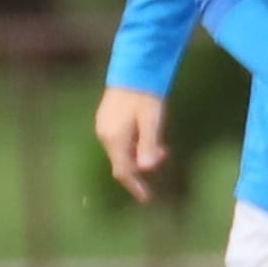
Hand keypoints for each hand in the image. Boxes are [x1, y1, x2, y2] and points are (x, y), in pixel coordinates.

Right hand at [92, 86, 170, 203]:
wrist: (133, 68)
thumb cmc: (145, 95)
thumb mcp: (152, 121)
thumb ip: (149, 146)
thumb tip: (147, 168)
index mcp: (115, 139)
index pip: (123, 171)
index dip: (135, 187)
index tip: (146, 198)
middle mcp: (104, 135)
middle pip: (121, 162)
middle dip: (141, 166)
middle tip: (164, 155)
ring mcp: (103, 126)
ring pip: (120, 150)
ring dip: (138, 153)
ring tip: (160, 144)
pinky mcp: (105, 118)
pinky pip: (118, 140)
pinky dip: (133, 144)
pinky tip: (146, 134)